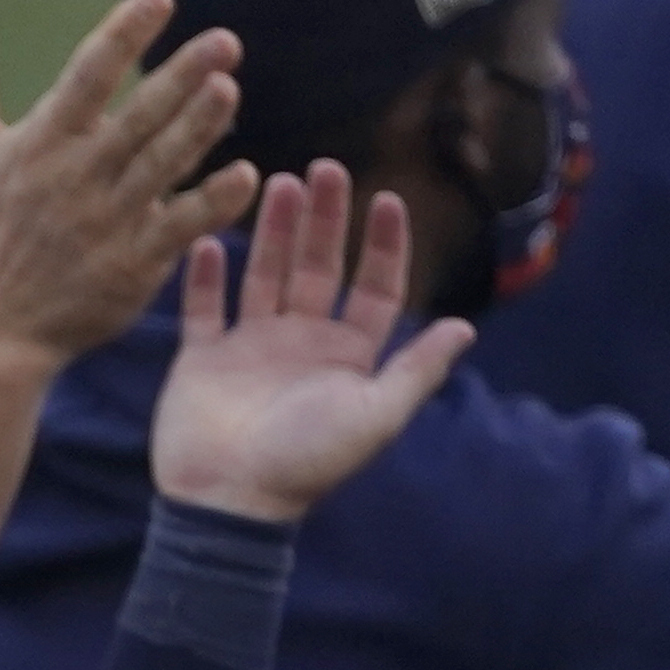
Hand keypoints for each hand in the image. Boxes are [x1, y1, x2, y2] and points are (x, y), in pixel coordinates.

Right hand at [0, 0, 259, 376]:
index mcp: (45, 142)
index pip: (88, 76)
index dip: (124, 35)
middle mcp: (79, 177)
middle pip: (138, 117)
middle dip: (181, 77)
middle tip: (226, 40)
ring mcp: (109, 222)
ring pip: (163, 165)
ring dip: (200, 127)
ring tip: (230, 88)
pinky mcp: (134, 265)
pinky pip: (181, 227)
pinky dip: (213, 204)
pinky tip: (247, 176)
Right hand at [145, 166, 475, 523]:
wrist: (230, 502)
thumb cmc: (307, 461)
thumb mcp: (376, 415)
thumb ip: (418, 369)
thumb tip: (466, 327)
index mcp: (347, 357)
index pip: (375, 289)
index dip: (384, 246)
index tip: (388, 200)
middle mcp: (301, 343)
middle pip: (319, 268)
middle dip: (325, 220)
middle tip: (324, 168)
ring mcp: (250, 348)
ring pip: (265, 274)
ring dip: (273, 232)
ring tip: (277, 182)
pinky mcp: (203, 358)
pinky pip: (204, 307)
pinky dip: (205, 275)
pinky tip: (210, 237)